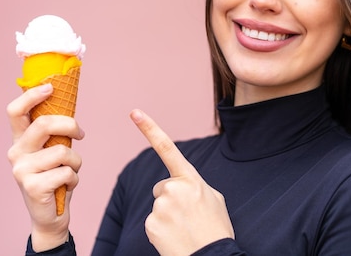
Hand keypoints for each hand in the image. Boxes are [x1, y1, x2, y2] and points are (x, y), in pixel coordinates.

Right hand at [6, 83, 84, 251]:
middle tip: (80, 134)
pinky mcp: (32, 187)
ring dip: (76, 161)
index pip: (15, 111)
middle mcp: (15, 153)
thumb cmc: (54, 176)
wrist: (50, 215)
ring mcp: (21, 171)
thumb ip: (53, 131)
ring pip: (62, 151)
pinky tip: (66, 186)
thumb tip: (64, 98)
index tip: (50, 88)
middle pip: (43, 124)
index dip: (31, 96)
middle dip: (69, 125)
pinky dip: (74, 179)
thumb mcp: (52, 149)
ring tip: (70, 171)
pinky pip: (66, 172)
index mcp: (19, 140)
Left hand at [130, 109, 234, 255]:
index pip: (167, 148)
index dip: (150, 128)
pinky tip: (175, 238)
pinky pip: (153, 223)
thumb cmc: (216, 229)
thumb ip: (194, 185)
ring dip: (168, 217)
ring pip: (158, 207)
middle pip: (162, 188)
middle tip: (190, 217)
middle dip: (171, 200)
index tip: (134, 112)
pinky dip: (162, 231)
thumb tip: (181, 186)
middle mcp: (173, 188)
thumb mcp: (214, 199)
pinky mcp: (151, 225)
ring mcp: (160, 207)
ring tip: (186, 229)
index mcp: (190, 179)